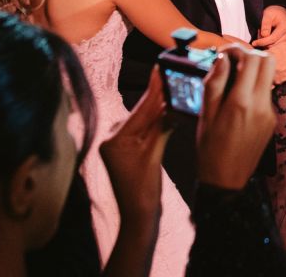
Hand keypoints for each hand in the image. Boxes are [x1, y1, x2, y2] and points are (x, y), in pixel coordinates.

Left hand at [102, 66, 170, 221]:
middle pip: (142, 112)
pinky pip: (143, 130)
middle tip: (171, 72)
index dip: (154, 88)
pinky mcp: (126, 149)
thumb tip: (172, 102)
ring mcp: (118, 144)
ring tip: (172, 86)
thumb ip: (161, 127)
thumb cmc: (144, 192)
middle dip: (158, 95)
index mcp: (114, 139)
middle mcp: (112, 138)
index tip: (161, 67)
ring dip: (159, 106)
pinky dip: (156, 121)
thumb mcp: (154, 156)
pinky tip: (167, 109)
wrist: (138, 217)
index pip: (141, 109)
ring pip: (144, 120)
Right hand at [197, 46, 278, 190]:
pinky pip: (266, 95)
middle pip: (267, 62)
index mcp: (242, 102)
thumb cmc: (210, 149)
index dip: (237, 50)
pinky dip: (254, 89)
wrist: (226, 181)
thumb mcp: (205, 114)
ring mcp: (270, 113)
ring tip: (231, 82)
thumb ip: (215, 83)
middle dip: (250, 56)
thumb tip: (223, 58)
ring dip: (252, 72)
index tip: (224, 54)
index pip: (252, 58)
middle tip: (231, 63)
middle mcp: (261, 105)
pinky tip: (237, 100)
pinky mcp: (272, 121)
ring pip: (268, 78)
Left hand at [252, 5, 285, 47]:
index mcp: (285, 27)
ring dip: (266, 43)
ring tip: (264, 34)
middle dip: (263, 42)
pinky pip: (275, 47)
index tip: (254, 43)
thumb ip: (266, 24)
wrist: (280, 13)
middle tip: (259, 33)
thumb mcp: (268, 14)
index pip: (272, 39)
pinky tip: (267, 37)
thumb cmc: (274, 13)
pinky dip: (269, 44)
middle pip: (273, 45)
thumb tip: (264, 35)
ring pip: (274, 47)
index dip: (262, 42)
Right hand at [265, 41, 285, 83]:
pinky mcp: (276, 83)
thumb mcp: (284, 45)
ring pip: (284, 74)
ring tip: (274, 64)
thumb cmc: (273, 55)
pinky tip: (271, 71)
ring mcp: (284, 79)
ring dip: (281, 70)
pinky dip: (275, 75)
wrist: (261, 64)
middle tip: (279, 60)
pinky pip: (277, 79)